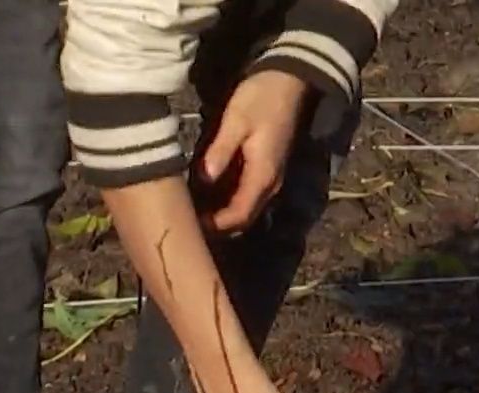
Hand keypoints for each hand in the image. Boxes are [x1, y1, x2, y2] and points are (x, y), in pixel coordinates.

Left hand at [197, 70, 310, 233]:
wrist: (289, 81)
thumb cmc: (261, 98)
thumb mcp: (236, 121)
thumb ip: (220, 151)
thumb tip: (204, 179)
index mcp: (262, 175)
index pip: (239, 215)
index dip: (215, 225)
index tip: (191, 224)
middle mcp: (270, 184)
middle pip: (243, 218)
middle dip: (218, 225)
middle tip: (188, 219)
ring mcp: (271, 178)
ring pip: (246, 209)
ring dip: (222, 213)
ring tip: (194, 208)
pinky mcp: (267, 170)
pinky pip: (248, 196)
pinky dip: (229, 200)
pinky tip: (208, 191)